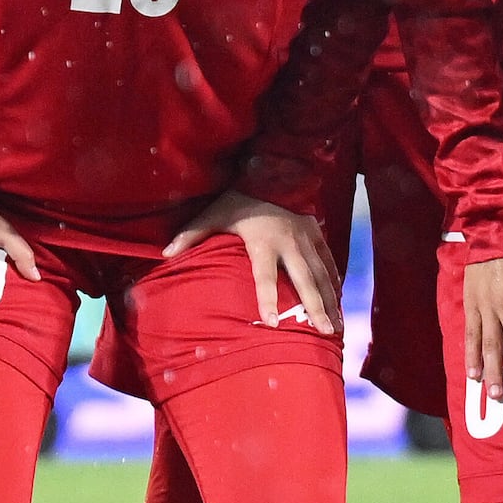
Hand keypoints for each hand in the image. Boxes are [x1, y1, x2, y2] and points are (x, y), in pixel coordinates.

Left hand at [166, 189, 339, 336]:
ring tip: (336, 327)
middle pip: (305, 280)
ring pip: (322, 274)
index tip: (273, 323)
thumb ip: (191, 234)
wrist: (270, 170)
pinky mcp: (316, 232)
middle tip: (327, 332)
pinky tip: (337, 298)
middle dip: (316, 307)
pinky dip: (333, 279)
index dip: (268, 300)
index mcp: (263, 242)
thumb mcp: (213, 214)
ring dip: (330, 300)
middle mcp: (289, 243)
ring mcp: (306, 238)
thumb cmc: (238, 198)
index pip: (265, 277)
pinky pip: (328, 260)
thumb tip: (164, 253)